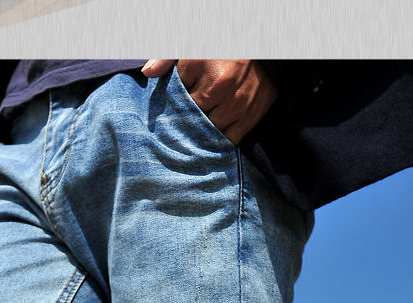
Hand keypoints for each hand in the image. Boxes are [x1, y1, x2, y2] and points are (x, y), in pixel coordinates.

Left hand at [141, 59, 276, 144]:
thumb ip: (168, 59)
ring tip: (194, 139)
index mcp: (201, 68)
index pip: (177, 99)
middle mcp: (219, 87)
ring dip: (200, 136)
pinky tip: (211, 143)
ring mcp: (236, 104)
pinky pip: (229, 140)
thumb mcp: (194, 49)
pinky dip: (218, 144)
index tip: (170, 114)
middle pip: (191, 119)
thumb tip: (147, 73)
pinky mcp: (250, 117)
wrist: (265, 55)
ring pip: (208, 132)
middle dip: (185, 124)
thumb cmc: (224, 53)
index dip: (173, 107)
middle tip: (178, 132)